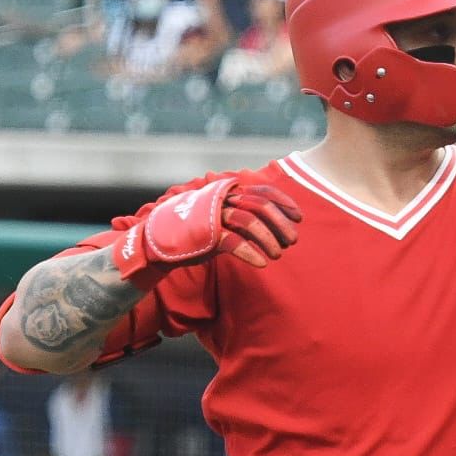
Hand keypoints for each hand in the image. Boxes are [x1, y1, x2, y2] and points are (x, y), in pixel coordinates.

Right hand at [111, 177, 302, 288]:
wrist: (156, 245)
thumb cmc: (195, 232)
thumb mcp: (222, 218)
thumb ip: (244, 215)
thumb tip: (279, 225)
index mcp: (227, 192)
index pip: (262, 191)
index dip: (284, 202)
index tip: (299, 217)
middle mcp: (221, 199)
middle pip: (260, 207)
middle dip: (281, 224)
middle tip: (293, 241)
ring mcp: (212, 216)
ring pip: (250, 223)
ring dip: (269, 240)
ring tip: (278, 255)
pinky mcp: (204, 235)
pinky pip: (234, 243)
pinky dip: (251, 253)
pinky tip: (261, 264)